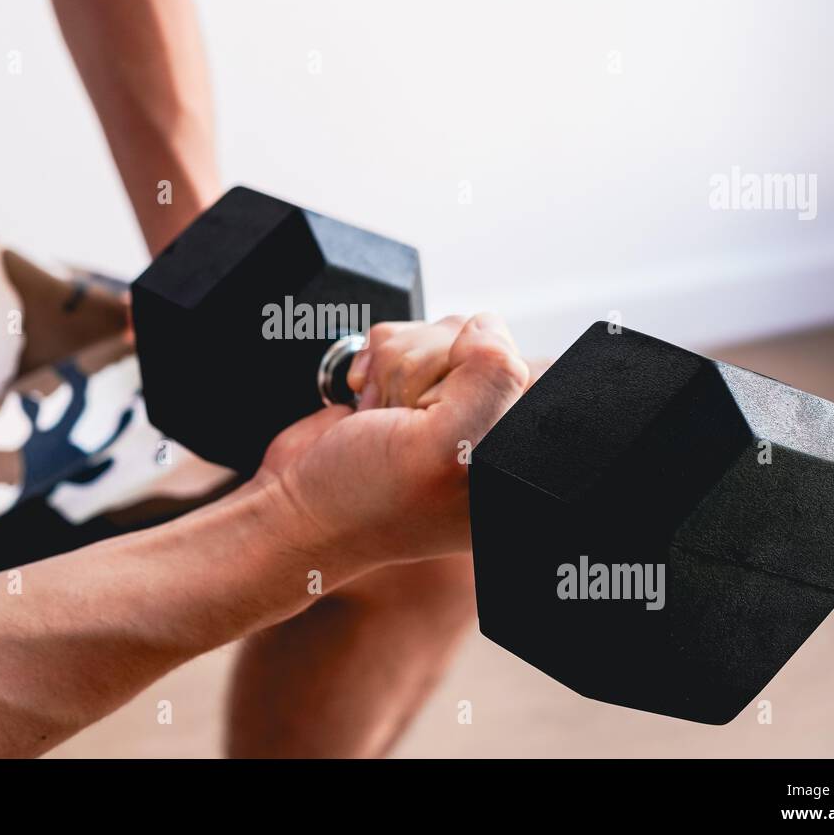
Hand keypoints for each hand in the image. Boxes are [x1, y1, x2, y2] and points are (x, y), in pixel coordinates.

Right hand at [250, 314, 530, 574]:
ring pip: (445, 331)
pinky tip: (369, 404)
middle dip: (427, 371)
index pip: (537, 371)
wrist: (296, 508)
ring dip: (397, 369)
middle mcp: (494, 427)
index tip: (445, 413)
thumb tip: (486, 326)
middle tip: (403, 421)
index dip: (484, 375)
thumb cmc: (365, 498)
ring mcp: (453, 402)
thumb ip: (490, 379)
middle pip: (487, 342)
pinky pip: (409, 334)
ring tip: (383, 417)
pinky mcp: (415, 383)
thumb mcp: (444, 449)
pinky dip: (377, 360)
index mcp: (518, 456)